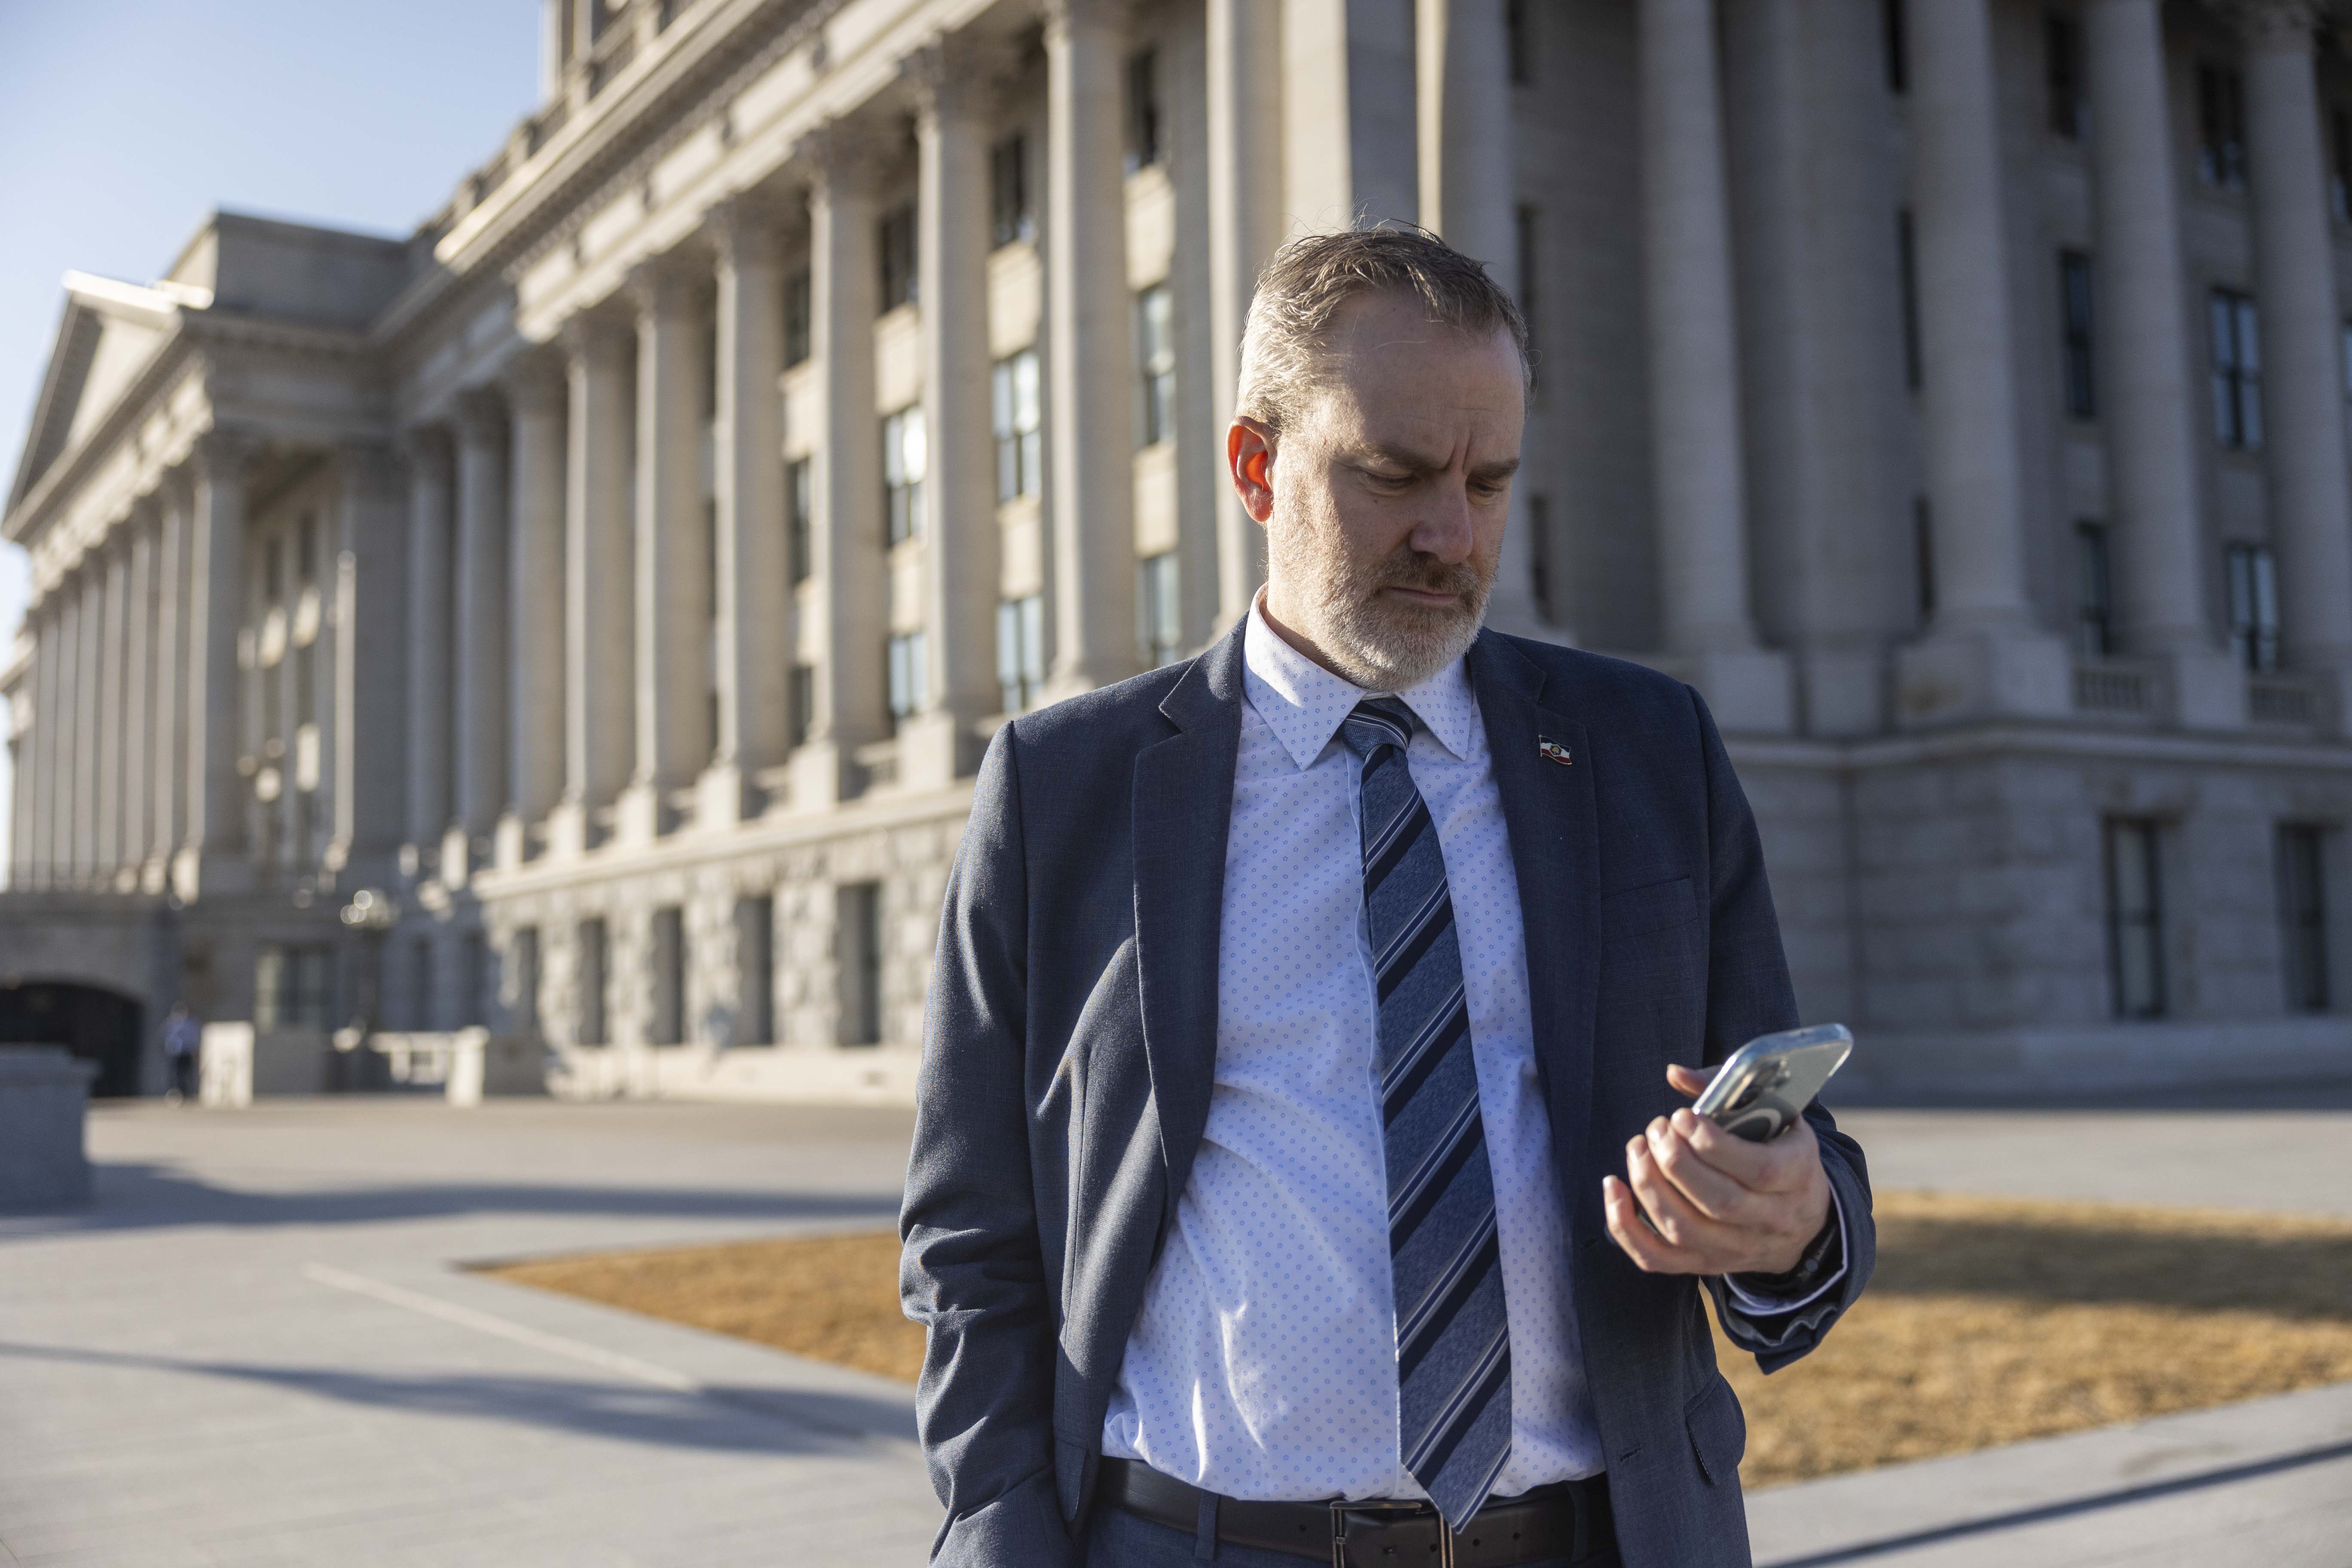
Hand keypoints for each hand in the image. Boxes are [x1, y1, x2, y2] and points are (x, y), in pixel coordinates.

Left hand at [1601, 1062, 1830, 1276]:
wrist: (1806, 1219)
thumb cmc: (1778, 1149)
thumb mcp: (1775, 1113)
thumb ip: (1726, 1089)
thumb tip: (1675, 1074)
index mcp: (1795, 1176)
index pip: (1758, 1170)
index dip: (1712, 1144)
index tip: (1680, 1116)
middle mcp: (1770, 1219)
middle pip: (1717, 1202)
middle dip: (1674, 1161)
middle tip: (1656, 1129)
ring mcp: (1737, 1248)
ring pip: (1684, 1230)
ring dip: (1648, 1186)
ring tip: (1637, 1148)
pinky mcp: (1706, 1264)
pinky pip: (1657, 1259)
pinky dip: (1626, 1227)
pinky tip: (1613, 1188)